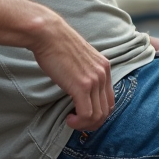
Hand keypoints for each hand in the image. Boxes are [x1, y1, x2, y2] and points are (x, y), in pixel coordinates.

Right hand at [29, 13, 113, 130]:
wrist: (48, 34)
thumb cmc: (57, 45)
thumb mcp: (79, 59)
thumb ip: (85, 73)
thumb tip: (79, 90)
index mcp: (105, 67)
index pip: (110, 100)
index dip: (99, 113)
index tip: (84, 116)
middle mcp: (103, 74)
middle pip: (106, 110)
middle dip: (93, 123)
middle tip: (78, 123)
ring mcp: (94, 80)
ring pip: (98, 115)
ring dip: (85, 124)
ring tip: (72, 120)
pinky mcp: (82, 86)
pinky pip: (87, 114)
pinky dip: (79, 122)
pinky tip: (68, 118)